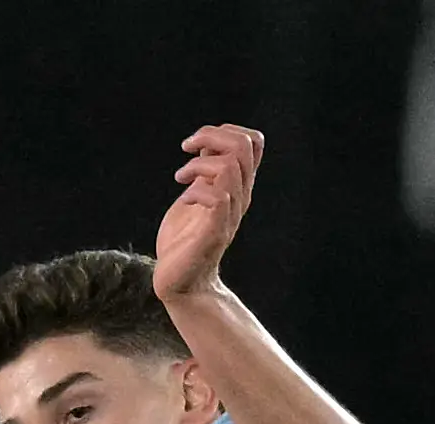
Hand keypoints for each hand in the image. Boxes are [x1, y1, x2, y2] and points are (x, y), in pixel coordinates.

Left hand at [154, 124, 263, 300]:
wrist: (182, 281)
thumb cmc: (185, 238)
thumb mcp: (196, 193)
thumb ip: (205, 170)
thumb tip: (205, 143)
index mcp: (237, 187)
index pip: (253, 142)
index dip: (226, 130)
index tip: (197, 145)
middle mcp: (239, 199)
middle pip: (243, 147)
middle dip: (211, 137)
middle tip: (187, 149)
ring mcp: (228, 215)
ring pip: (229, 168)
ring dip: (198, 166)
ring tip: (180, 178)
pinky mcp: (214, 232)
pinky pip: (217, 198)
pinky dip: (195, 191)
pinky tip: (183, 200)